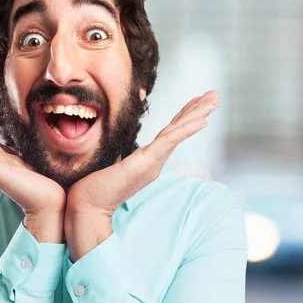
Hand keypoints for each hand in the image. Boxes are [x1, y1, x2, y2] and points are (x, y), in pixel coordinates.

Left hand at [65, 90, 219, 258]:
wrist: (86, 207)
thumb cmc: (93, 188)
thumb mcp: (109, 163)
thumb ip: (118, 153)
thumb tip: (116, 144)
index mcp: (147, 160)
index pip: (169, 133)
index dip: (183, 116)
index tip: (196, 101)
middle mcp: (154, 162)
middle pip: (179, 130)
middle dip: (198, 111)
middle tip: (216, 95)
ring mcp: (151, 163)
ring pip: (178, 133)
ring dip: (197, 114)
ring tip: (214, 99)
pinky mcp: (144, 164)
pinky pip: (168, 143)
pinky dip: (185, 130)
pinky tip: (201, 120)